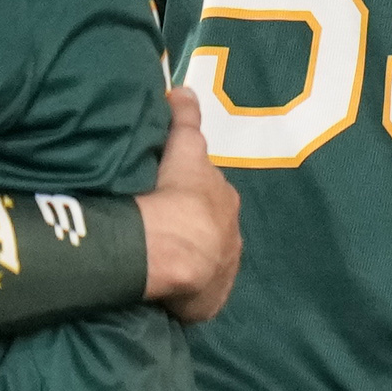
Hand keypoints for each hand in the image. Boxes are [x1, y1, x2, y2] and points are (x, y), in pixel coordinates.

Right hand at [144, 88, 242, 322]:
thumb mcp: (183, 150)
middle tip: (163, 224)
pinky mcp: (210, 300)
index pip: (209, 190)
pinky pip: (197, 292)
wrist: (177, 250)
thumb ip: (184, 121)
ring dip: (190, 257)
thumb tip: (184, 90)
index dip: (192, 190)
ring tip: (161, 259)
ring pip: (206, 258)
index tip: (179, 193)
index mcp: (224, 199)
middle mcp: (231, 233)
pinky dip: (186, 290)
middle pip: (211, 225)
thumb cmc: (177, 195)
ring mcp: (223, 268)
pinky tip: (166, 291)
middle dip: (194, 223)